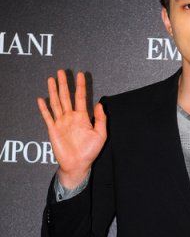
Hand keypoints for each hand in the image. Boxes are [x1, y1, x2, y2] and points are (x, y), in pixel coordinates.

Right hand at [37, 70, 106, 187]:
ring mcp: (61, 123)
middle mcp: (71, 118)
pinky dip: (44, 108)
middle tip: (61, 71)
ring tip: (51, 79)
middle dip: (64, 84)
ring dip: (53, 91)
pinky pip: (48, 117)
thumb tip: (100, 104)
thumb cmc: (90, 152)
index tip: (80, 74)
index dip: (81, 86)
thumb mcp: (100, 135)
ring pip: (56, 103)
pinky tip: (41, 99)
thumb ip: (101, 119)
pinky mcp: (53, 130)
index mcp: (82, 118)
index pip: (81, 98)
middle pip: (66, 97)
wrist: (78, 165)